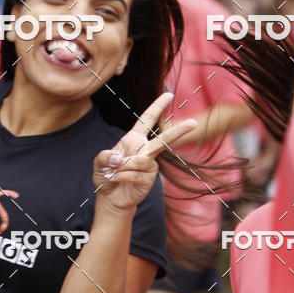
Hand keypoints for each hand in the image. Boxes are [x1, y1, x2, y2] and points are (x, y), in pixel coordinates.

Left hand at [93, 92, 195, 212]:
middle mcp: (145, 150)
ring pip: (138, 161)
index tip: (169, 95)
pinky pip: (134, 174)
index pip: (147, 120)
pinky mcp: (149, 179)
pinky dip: (120, 176)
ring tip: (111, 172)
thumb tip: (119, 159)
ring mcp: (150, 165)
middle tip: (194, 123)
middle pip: (164, 140)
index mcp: (134, 139)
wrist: (110, 196)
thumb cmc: (106, 175)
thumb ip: (106, 156)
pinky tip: (115, 179)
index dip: (157, 106)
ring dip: (120, 167)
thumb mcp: (99, 162)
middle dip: (179, 131)